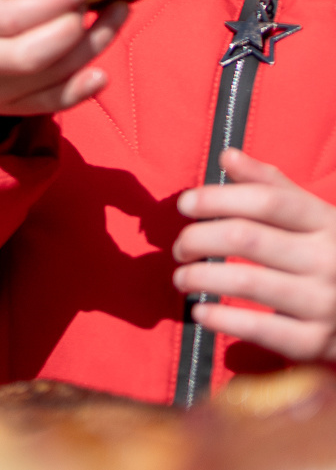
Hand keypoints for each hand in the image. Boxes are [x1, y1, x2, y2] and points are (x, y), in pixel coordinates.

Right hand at [0, 0, 127, 116]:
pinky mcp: (12, 109)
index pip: (10, 18)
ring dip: (91, 48)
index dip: (52, 3)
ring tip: (115, 15)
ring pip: (51, 78)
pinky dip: (82, 90)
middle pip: (32, 55)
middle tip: (96, 0)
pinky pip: (52, 105)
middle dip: (72, 28)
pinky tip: (102, 73)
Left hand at [173, 147, 335, 360]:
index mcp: (327, 224)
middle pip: (246, 238)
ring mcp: (325, 303)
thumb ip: (272, 187)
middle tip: (179, 248)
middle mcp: (329, 260)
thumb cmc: (332, 257)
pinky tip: (200, 312)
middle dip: (198, 239)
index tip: (185, 204)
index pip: (267, 200)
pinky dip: (221, 318)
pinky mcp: (317, 342)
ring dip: (200, 278)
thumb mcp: (316, 218)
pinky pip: (260, 328)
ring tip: (182, 278)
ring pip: (246, 282)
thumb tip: (228, 157)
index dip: (218, 198)